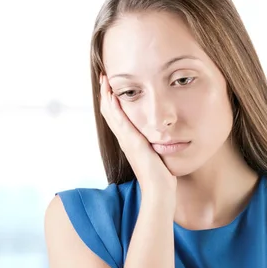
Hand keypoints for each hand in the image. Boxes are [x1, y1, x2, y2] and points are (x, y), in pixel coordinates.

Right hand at [99, 74, 176, 197]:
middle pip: (108, 112)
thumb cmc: (161, 176)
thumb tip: (162, 137)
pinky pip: (119, 120)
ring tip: (104, 80)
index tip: (110, 86)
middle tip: (103, 77)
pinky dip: (113, 106)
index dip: (111, 101)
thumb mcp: (156, 154)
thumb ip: (155, 145)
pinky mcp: (131, 141)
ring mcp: (125, 140)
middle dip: (105, 94)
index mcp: (129, 140)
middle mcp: (124, 139)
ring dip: (106, 95)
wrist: (159, 190)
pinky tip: (113, 94)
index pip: (115, 116)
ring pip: (110, 113)